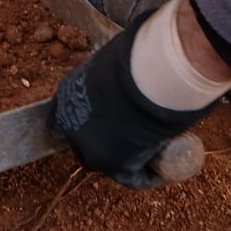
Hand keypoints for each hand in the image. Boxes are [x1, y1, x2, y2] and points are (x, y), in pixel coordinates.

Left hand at [54, 19, 214, 188]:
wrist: (146, 77)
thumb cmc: (137, 57)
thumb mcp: (116, 58)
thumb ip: (117, 67)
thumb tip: (136, 53)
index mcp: (66, 93)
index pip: (69, 114)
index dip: (92, 119)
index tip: (113, 119)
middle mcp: (71, 123)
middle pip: (85, 142)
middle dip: (107, 142)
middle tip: (136, 138)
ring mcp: (89, 147)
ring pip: (108, 162)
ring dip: (128, 159)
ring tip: (154, 149)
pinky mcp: (114, 166)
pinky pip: (133, 177)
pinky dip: (150, 175)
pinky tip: (164, 168)